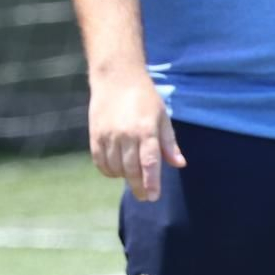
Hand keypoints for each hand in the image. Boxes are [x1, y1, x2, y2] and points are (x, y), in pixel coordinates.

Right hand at [88, 68, 184, 201]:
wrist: (116, 77)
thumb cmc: (144, 98)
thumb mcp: (162, 117)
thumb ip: (169, 143)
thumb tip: (179, 164)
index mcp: (146, 130)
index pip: (149, 163)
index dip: (151, 183)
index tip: (154, 196)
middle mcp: (126, 134)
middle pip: (131, 170)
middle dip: (139, 187)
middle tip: (144, 196)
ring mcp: (108, 135)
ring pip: (115, 168)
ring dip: (124, 177)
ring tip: (131, 177)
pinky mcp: (95, 134)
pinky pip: (100, 161)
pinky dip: (108, 171)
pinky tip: (116, 170)